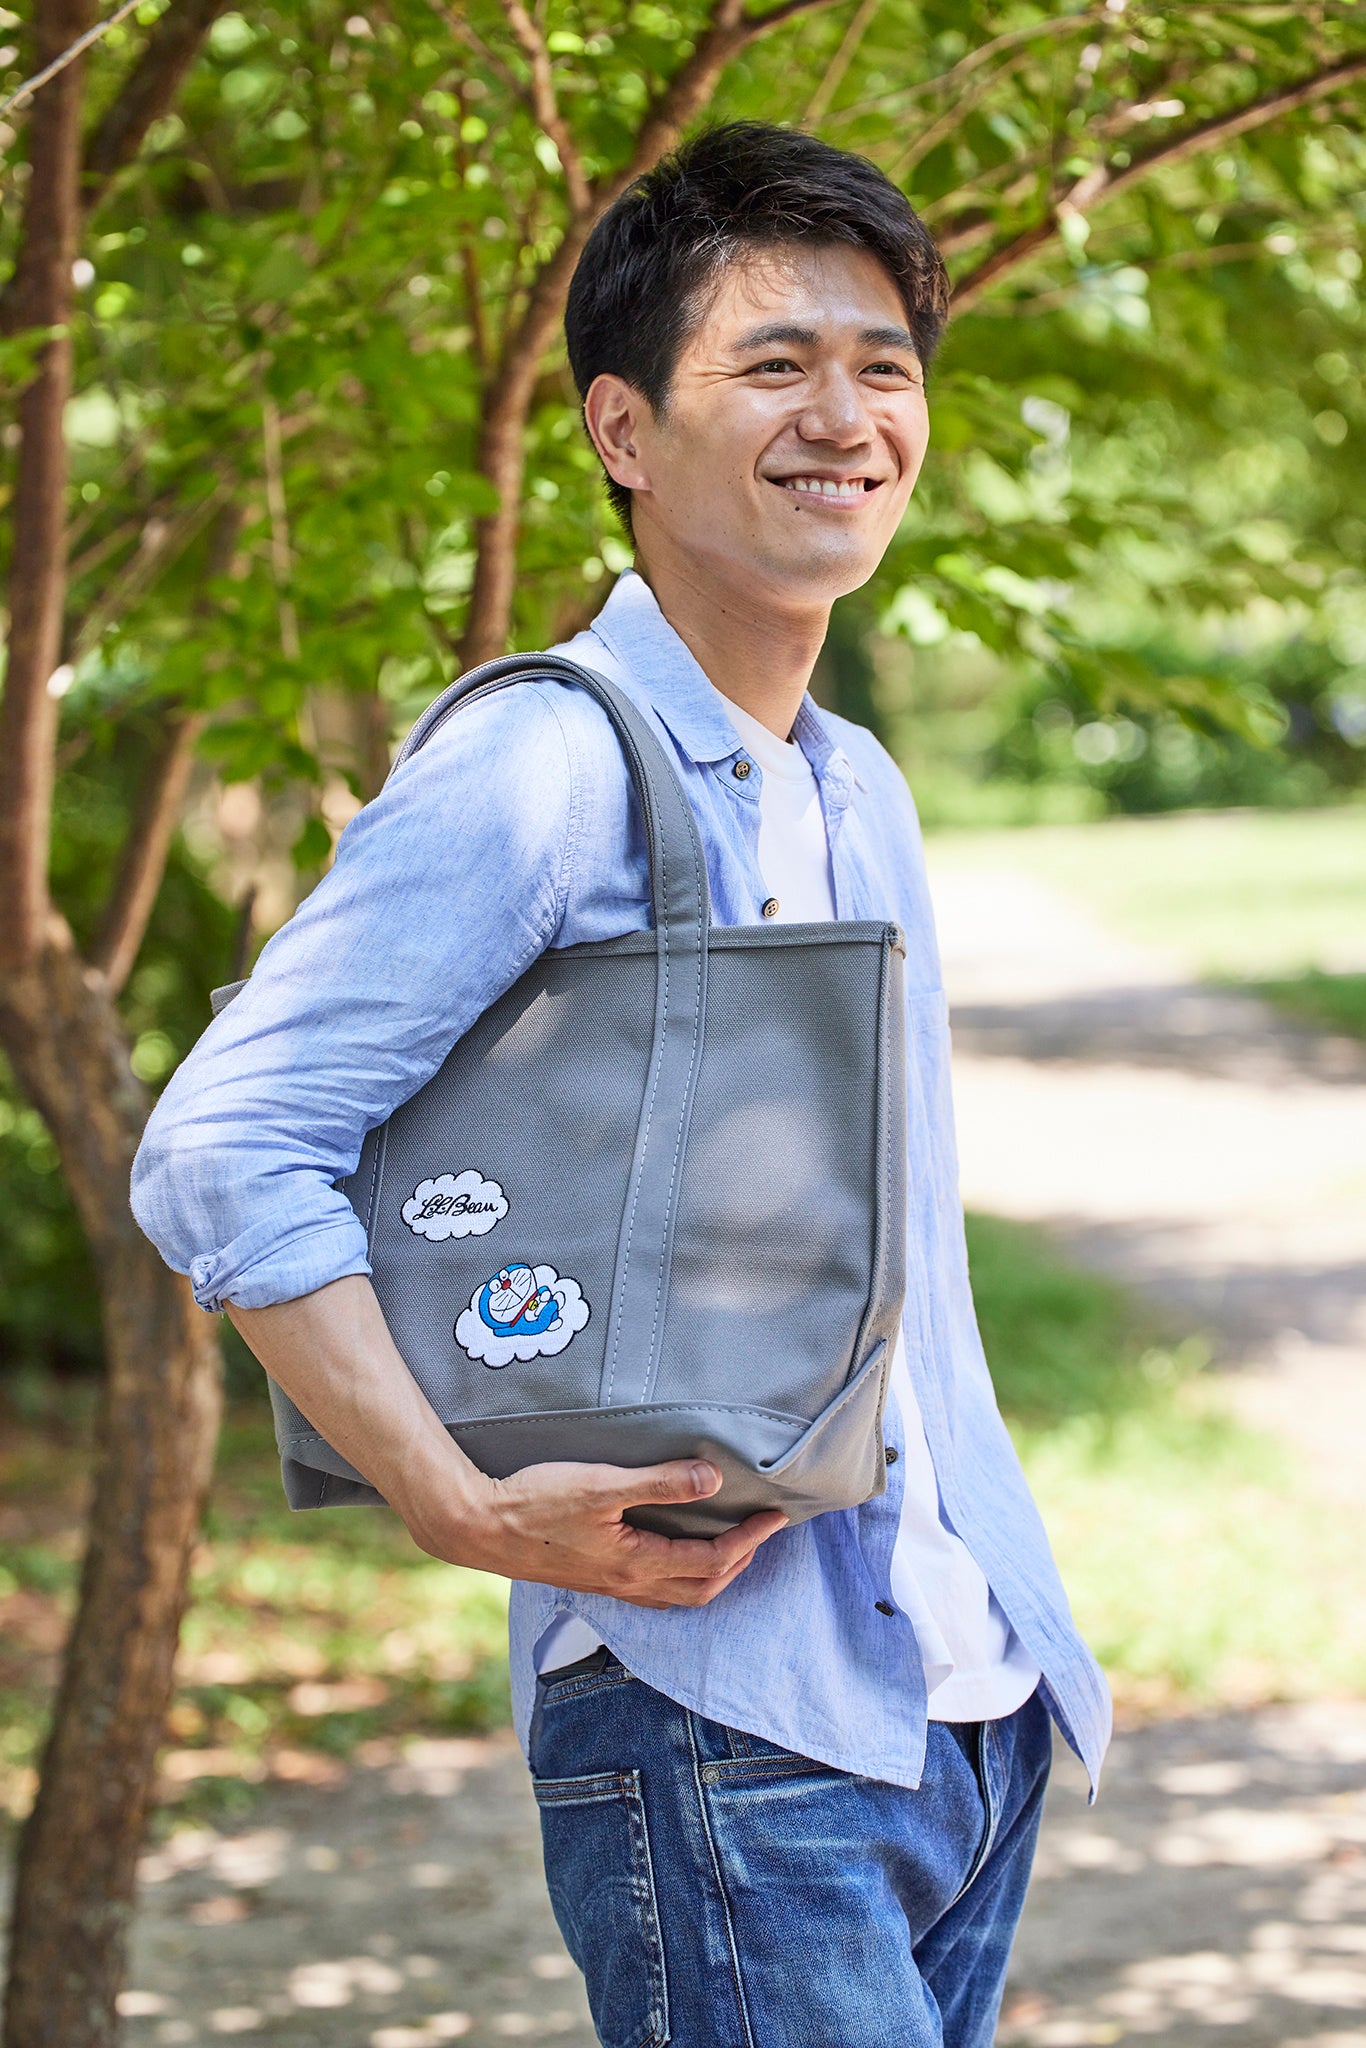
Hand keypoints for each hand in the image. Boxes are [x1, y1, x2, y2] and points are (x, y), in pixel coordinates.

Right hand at [419, 1458, 787, 1607]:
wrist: (478, 1526)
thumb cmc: (534, 1501)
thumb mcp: (601, 1484)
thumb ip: (659, 1482)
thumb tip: (713, 1480)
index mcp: (636, 1563)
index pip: (713, 1561)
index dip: (750, 1540)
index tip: (775, 1516)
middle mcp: (628, 1584)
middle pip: (703, 1589)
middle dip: (741, 1563)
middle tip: (762, 1532)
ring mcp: (609, 1587)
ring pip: (678, 1595)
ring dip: (713, 1575)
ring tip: (731, 1545)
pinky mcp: (593, 1579)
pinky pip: (653, 1592)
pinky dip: (681, 1578)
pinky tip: (674, 1557)